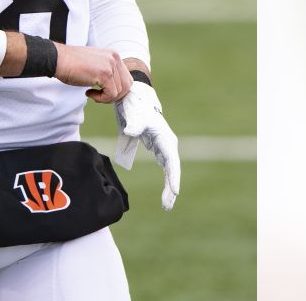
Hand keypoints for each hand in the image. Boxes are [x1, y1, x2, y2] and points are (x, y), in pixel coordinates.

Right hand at [53, 43, 131, 103]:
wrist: (58, 60)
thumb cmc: (72, 65)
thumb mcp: (95, 65)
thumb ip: (108, 72)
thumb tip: (117, 90)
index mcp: (114, 55)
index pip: (127, 78)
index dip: (118, 90)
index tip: (105, 93)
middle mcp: (115, 58)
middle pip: (127, 85)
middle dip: (114, 96)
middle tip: (100, 96)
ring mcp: (110, 65)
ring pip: (119, 91)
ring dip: (106, 98)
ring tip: (92, 93)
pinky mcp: (105, 73)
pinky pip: (111, 94)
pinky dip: (101, 98)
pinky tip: (89, 92)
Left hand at [114, 82, 180, 209]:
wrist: (135, 99)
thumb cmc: (136, 107)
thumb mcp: (135, 115)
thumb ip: (134, 124)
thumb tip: (130, 131)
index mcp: (166, 138)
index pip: (172, 161)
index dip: (174, 177)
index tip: (175, 192)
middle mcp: (169, 144)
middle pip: (173, 170)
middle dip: (171, 187)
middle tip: (167, 205)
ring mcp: (165, 147)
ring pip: (170, 171)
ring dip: (170, 188)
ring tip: (167, 206)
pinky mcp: (159, 149)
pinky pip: (165, 169)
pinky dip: (166, 181)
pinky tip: (166, 194)